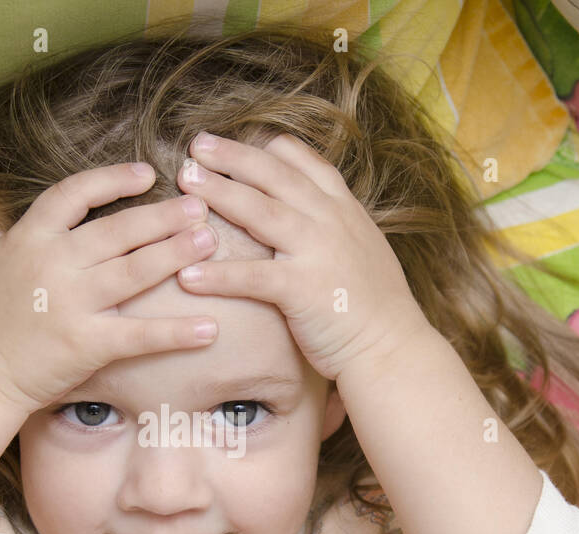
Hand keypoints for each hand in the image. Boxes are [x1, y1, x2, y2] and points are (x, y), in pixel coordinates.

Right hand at [0, 162, 221, 413]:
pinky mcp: (87, 344)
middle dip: (163, 215)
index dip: (112, 180)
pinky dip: (177, 332)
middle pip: (118, 229)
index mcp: (29, 238)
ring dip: (176, 253)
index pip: (75, 194)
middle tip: (199, 205)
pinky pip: (140, 335)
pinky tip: (210, 328)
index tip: (147, 173)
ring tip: (210, 241)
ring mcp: (71, 304)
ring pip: (135, 271)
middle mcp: (53, 264)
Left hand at [174, 131, 429, 379]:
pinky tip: (186, 276)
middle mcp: (330, 221)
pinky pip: (253, 277)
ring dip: (219, 193)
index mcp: (343, 209)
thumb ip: (335, 225)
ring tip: (184, 182)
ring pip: (260, 212)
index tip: (233, 140)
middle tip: (195, 145)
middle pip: (274, 175)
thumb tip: (308, 213)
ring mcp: (317, 252)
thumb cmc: (374, 306)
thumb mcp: (362, 249)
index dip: (266, 149)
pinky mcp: (303, 290)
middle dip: (232, 156)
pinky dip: (218, 276)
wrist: (394, 348)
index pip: (304, 162)